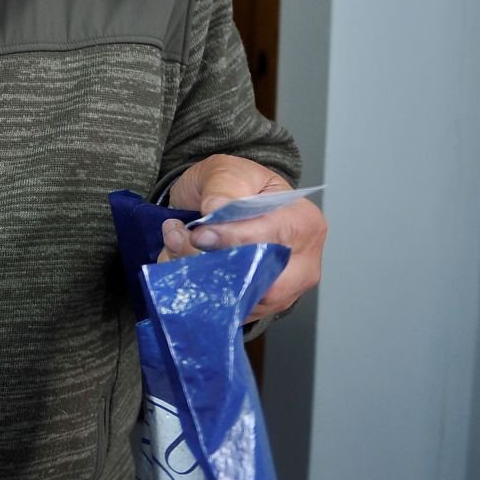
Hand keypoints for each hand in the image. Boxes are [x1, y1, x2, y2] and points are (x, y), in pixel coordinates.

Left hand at [162, 153, 326, 319]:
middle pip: (259, 278)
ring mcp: (282, 291)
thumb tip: (216, 207)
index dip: (233, 237)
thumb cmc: (233, 188)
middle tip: (178, 240)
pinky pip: (225, 308)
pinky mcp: (257, 308)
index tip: (199, 233)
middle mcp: (301, 263)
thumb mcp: (228, 170)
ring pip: (238, 298)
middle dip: (210, 262)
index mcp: (303, 221)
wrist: (222, 208)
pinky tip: (182, 264)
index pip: (274, 237)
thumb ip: (224, 185)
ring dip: (197, 276)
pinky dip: (196, 289)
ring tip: (176, 247)